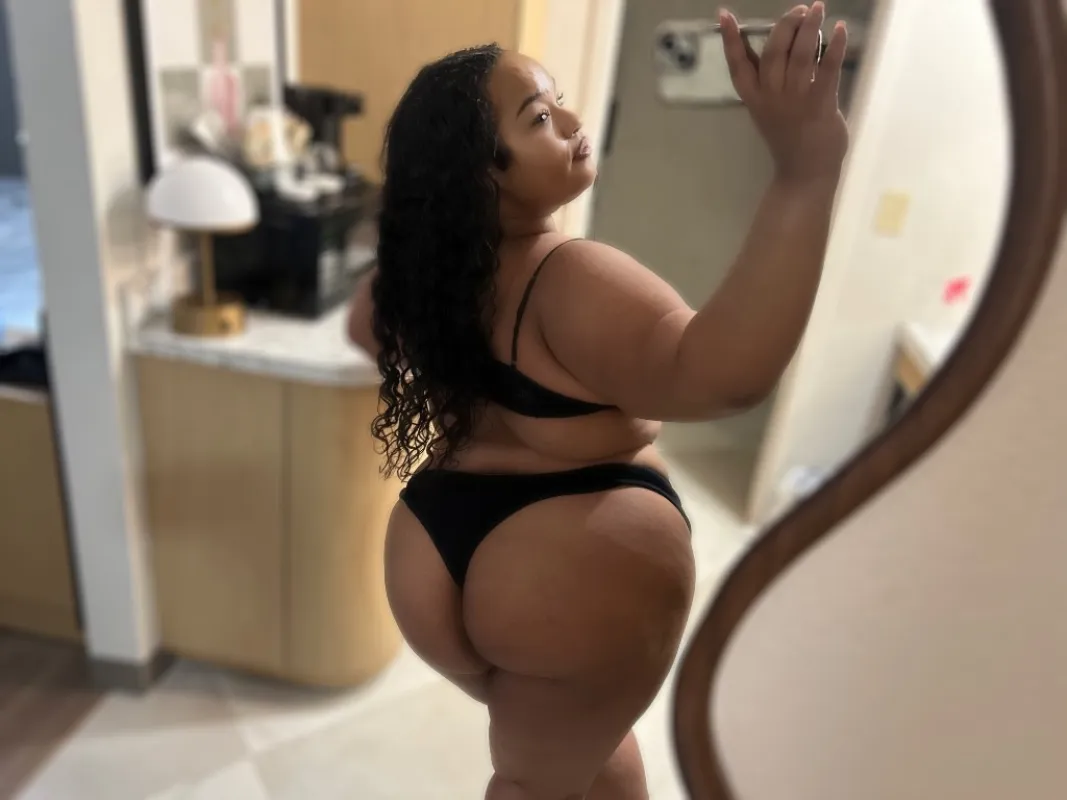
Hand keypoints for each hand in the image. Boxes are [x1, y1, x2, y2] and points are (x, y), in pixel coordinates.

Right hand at [721, 2, 849, 185]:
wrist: (805, 173)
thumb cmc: (789, 138)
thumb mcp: (769, 109)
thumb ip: (771, 81)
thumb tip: (781, 44)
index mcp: (754, 99)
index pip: (738, 65)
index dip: (730, 39)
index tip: (724, 14)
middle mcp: (771, 97)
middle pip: (774, 51)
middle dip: (787, 24)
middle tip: (801, 9)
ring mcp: (795, 101)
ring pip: (801, 55)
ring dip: (810, 27)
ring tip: (818, 8)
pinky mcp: (820, 104)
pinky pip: (828, 69)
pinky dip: (835, 46)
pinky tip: (840, 28)